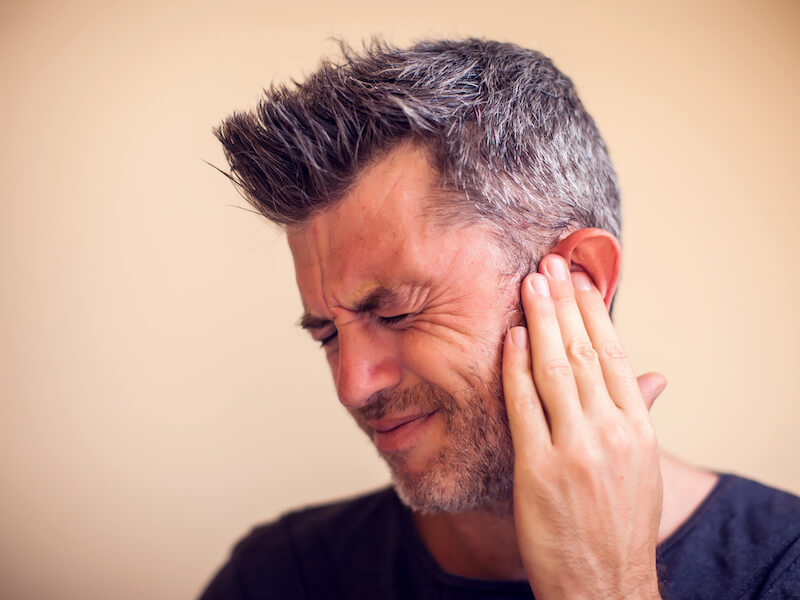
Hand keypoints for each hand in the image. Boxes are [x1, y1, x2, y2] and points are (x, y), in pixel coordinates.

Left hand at [502, 254, 662, 598]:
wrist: (603, 582)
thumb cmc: (618, 524)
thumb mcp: (641, 467)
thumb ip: (642, 415)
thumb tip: (655, 376)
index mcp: (638, 429)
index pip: (617, 356)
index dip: (596, 314)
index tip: (581, 281)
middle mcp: (611, 432)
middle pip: (586, 352)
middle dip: (565, 303)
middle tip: (551, 264)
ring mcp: (575, 449)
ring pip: (557, 369)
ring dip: (541, 321)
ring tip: (530, 284)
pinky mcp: (539, 468)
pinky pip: (525, 406)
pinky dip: (516, 367)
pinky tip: (510, 336)